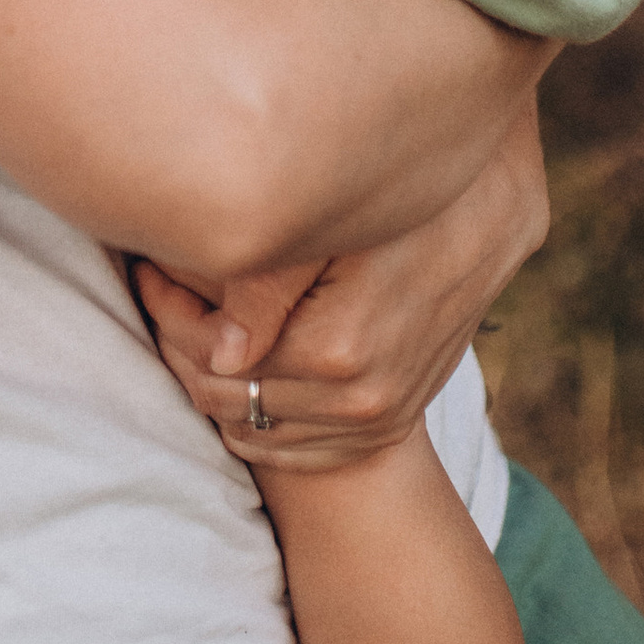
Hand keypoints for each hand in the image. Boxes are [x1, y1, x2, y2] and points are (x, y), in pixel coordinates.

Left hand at [132, 97, 547, 471]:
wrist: (494, 204)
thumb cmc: (404, 191)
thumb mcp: (329, 221)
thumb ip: (265, 277)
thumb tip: (216, 343)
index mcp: (341, 347)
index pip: (216, 359)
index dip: (170, 314)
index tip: (149, 271)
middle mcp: (363, 396)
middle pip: (229, 400)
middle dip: (180, 350)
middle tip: (156, 292)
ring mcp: (380, 416)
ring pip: (257, 431)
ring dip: (212, 386)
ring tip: (188, 323)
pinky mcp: (392, 420)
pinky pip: (299, 452)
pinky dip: (257, 424)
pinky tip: (234, 371)